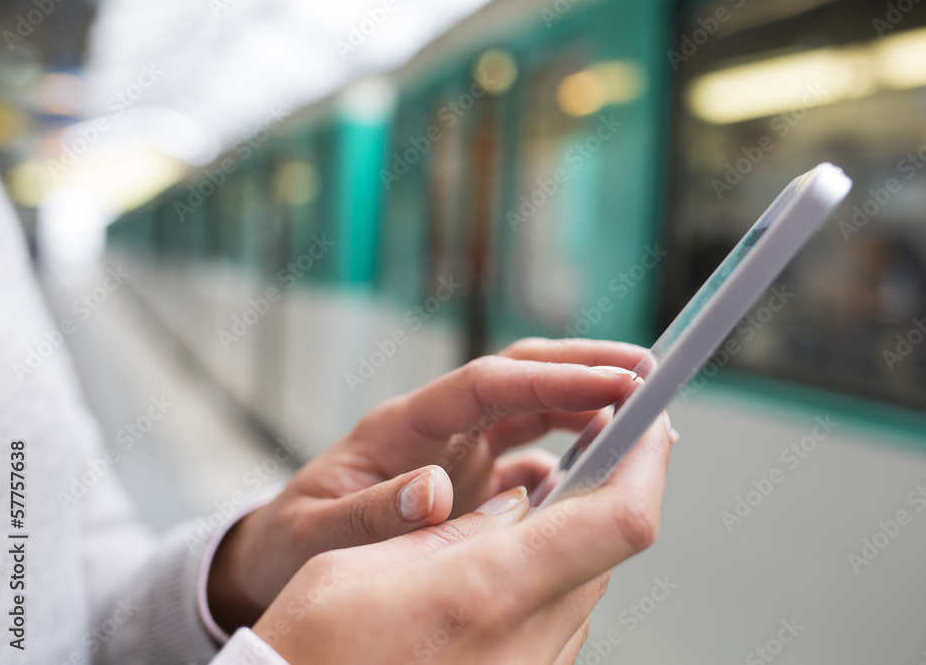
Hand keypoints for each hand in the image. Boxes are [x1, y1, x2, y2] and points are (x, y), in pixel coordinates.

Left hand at [209, 338, 648, 629]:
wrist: (279, 558)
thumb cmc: (293, 540)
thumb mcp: (318, 531)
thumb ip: (371, 511)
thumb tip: (432, 492)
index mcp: (403, 426)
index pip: (488, 384)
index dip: (551, 379)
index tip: (611, 380)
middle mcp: (439, 429)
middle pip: (520, 377)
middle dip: (583, 367)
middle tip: (645, 373)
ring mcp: (459, 452)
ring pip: (534, 412)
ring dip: (586, 406)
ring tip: (642, 411)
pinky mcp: (472, 482)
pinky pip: (532, 462)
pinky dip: (571, 461)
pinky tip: (602, 470)